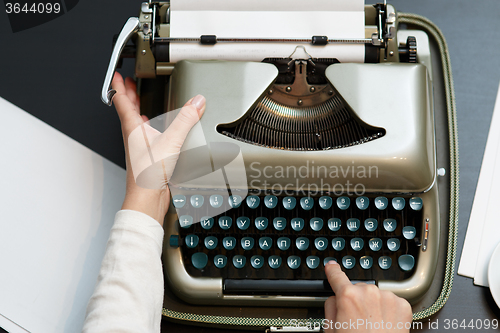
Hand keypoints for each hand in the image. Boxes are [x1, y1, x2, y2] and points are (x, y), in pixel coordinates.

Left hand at [111, 72, 205, 224]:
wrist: (147, 197)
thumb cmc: (148, 174)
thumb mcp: (171, 141)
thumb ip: (185, 119)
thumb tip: (196, 102)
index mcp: (132, 128)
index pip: (121, 101)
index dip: (119, 86)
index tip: (118, 74)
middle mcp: (133, 136)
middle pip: (127, 110)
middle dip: (128, 95)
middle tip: (128, 83)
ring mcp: (139, 146)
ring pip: (135, 123)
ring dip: (137, 110)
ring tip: (139, 102)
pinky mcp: (147, 156)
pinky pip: (145, 135)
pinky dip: (148, 127)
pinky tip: (156, 130)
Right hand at [324, 261, 411, 331]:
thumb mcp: (331, 328)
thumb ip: (331, 307)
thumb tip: (335, 298)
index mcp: (348, 296)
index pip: (337, 276)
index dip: (332, 271)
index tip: (331, 266)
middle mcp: (369, 292)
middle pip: (359, 288)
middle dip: (357, 299)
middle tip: (358, 319)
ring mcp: (388, 297)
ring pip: (376, 294)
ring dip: (374, 305)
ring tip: (373, 324)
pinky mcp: (403, 305)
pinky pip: (392, 301)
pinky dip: (389, 310)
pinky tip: (385, 323)